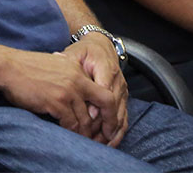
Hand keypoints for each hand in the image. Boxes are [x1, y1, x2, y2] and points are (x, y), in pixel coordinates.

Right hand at [0, 49, 119, 142]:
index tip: (106, 120)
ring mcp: (68, 91)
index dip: (108, 108)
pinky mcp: (56, 102)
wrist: (9, 67)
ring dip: (86, 131)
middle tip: (101, 134)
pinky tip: (68, 133)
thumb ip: (71, 73)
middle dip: (105, 122)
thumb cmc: (29, 67)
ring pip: (86, 118)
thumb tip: (79, 88)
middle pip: (103, 104)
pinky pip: (70, 123)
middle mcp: (77, 80)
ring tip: (85, 138)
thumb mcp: (57, 64)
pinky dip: (71, 131)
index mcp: (79, 69)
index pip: (104, 91)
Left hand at [61, 33, 128, 147]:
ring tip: (98, 146)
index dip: (98, 107)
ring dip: (111, 132)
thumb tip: (68, 81)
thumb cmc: (85, 52)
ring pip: (121, 115)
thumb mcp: (74, 53)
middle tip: (90, 140)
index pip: (105, 91)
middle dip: (103, 125)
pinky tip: (109, 143)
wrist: (101, 47)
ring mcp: (123, 90)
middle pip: (114, 107)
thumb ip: (69, 64)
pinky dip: (118, 132)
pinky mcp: (124, 97)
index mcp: (106, 68)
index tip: (88, 120)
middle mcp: (118, 81)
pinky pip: (124, 117)